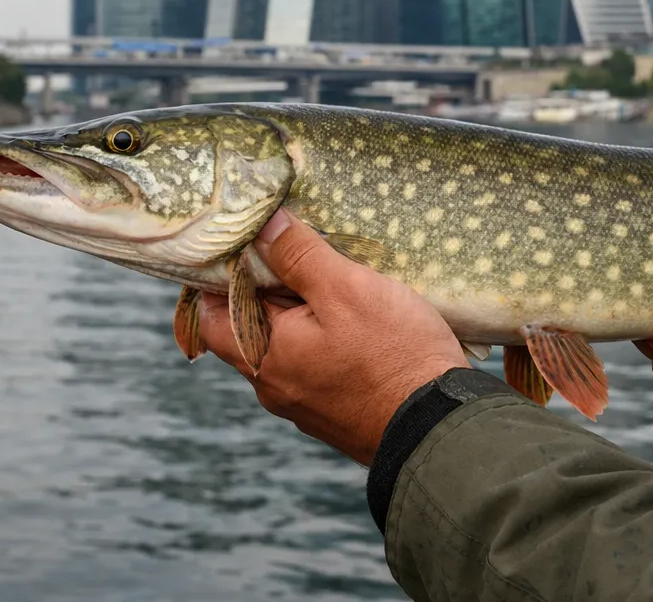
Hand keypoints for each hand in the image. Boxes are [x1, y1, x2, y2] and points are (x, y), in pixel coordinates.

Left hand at [198, 210, 469, 465]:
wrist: (440, 427)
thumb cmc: (392, 353)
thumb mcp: (347, 289)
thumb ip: (300, 256)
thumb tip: (264, 225)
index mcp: (264, 357)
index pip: (212, 315)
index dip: (221, 277)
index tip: (244, 244)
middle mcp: (275, 387)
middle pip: (252, 329)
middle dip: (270, 290)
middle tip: (299, 251)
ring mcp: (306, 404)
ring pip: (287, 347)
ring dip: (302, 315)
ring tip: (335, 281)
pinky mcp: (337, 412)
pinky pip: (315, 365)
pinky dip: (324, 338)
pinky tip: (357, 321)